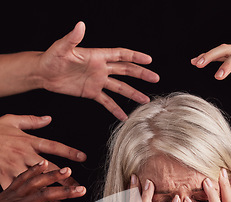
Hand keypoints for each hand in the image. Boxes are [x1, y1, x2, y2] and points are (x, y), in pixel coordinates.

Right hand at [0, 113, 85, 188]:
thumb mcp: (10, 120)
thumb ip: (31, 121)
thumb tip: (48, 118)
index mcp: (28, 141)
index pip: (53, 146)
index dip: (69, 151)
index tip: (83, 158)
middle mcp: (24, 154)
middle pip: (50, 169)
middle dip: (66, 180)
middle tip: (80, 189)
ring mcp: (13, 166)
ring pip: (36, 183)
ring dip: (50, 195)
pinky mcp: (2, 176)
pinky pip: (17, 190)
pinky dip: (27, 201)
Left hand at [0, 163, 85, 201]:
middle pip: (43, 195)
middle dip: (64, 191)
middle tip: (81, 189)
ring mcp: (11, 197)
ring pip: (34, 183)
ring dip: (52, 176)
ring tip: (68, 170)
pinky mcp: (7, 192)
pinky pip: (21, 178)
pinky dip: (33, 170)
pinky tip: (44, 164)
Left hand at [37, 21, 159, 120]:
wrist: (44, 73)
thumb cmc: (51, 58)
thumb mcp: (62, 48)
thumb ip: (72, 38)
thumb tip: (80, 25)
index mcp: (97, 56)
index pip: (120, 55)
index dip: (135, 57)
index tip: (148, 60)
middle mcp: (101, 68)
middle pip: (125, 71)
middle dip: (141, 74)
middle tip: (155, 78)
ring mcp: (98, 81)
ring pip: (120, 88)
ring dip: (132, 94)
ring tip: (145, 101)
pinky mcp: (91, 92)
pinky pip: (106, 102)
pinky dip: (115, 109)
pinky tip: (124, 116)